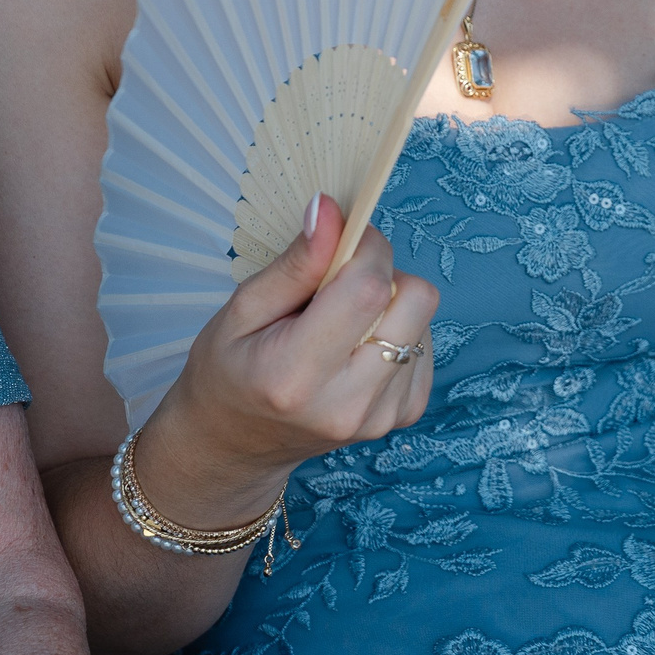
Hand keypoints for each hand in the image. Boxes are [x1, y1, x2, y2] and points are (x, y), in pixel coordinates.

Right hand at [131, 195, 437, 524]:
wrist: (234, 445)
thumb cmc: (229, 372)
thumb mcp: (240, 310)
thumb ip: (295, 263)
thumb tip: (331, 210)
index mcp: (297, 377)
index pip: (368, 288)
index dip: (364, 248)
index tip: (342, 238)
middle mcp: (349, 403)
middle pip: (415, 299)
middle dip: (382, 272)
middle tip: (339, 283)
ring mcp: (382, 415)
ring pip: (424, 317)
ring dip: (389, 302)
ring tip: (339, 323)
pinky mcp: (404, 414)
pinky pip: (425, 343)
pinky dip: (397, 330)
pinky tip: (356, 346)